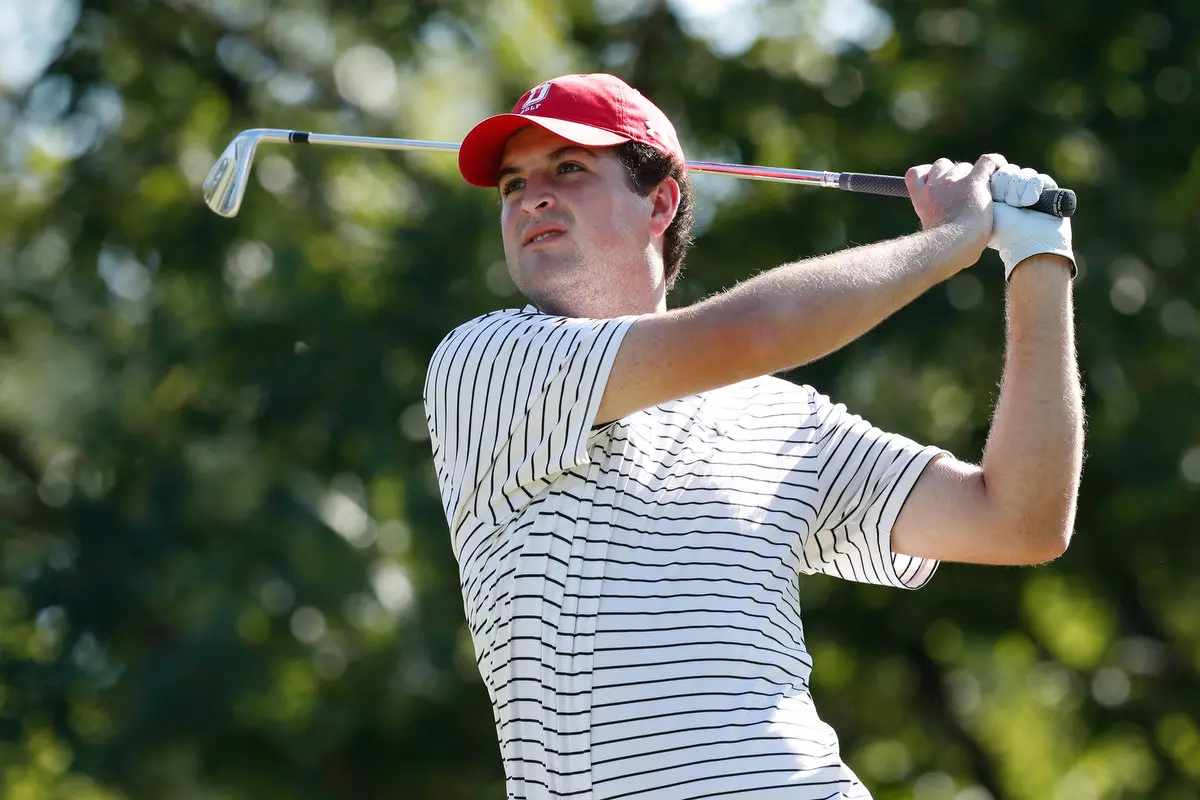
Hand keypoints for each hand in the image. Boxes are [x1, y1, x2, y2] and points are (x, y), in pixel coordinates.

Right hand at [906, 154, 1005, 271]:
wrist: (951, 245)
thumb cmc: (942, 250)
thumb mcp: (929, 233)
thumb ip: (936, 222)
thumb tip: (946, 230)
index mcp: (921, 199)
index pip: (916, 173)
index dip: (927, 175)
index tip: (935, 185)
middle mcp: (935, 186)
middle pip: (943, 166)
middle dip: (952, 177)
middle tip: (963, 195)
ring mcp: (954, 182)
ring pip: (963, 166)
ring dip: (970, 175)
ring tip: (981, 192)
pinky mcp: (974, 182)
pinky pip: (987, 161)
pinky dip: (995, 163)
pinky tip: (999, 170)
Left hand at [987, 164, 1075, 280]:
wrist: (1028, 241)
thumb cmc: (1002, 228)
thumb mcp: (984, 205)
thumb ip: (980, 186)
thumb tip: (981, 169)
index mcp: (996, 195)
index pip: (995, 172)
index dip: (996, 181)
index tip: (995, 196)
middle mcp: (1013, 193)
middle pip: (1009, 170)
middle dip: (1009, 186)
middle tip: (1009, 203)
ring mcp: (1031, 193)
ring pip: (1025, 174)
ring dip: (1021, 189)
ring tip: (1021, 205)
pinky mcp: (1048, 193)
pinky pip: (1040, 178)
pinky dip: (1035, 187)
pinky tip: (1032, 201)